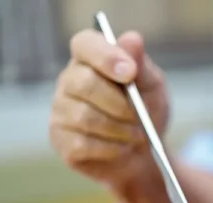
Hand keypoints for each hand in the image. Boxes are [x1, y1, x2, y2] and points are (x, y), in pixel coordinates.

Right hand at [49, 30, 168, 187]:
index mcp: (90, 58)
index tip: (130, 72)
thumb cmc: (145, 112)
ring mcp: (60, 110)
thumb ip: (141, 64)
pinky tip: (121, 147)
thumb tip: (132, 39)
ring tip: (137, 135)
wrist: (144, 153)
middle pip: (84, 84)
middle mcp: (69, 80)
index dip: (106, 56)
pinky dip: (110, 148)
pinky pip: (82, 144)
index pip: (84, 44)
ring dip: (119, 129)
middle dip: (120, 104)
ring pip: (84, 117)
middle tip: (140, 116)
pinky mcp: (60, 139)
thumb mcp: (152, 86)